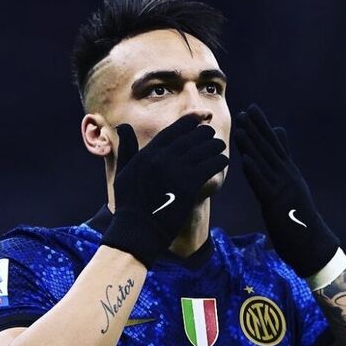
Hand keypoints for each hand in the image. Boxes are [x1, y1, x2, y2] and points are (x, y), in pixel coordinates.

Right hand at [102, 115, 228, 266]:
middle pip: (192, 136)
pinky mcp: (189, 185)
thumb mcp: (123, 171)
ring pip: (204, 148)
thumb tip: (123, 126)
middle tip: (211, 136)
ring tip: (218, 148)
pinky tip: (222, 161)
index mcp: (148, 153)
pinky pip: (211, 165)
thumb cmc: (129, 203)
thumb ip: (127, 147)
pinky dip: (219, 160)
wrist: (138, 229)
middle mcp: (162, 158)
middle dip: (205, 133)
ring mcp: (176, 171)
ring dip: (215, 146)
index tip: (202, 115)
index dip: (191, 119)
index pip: (174, 129)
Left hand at [233, 104, 338, 276]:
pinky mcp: (276, 205)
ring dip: (253, 146)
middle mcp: (287, 178)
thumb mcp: (291, 191)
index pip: (274, 146)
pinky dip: (255, 171)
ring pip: (265, 164)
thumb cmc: (299, 219)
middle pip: (270, 150)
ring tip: (242, 128)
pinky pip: (263, 185)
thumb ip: (285, 170)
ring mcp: (282, 190)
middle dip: (258, 129)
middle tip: (247, 109)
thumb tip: (283, 156)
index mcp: (288, 174)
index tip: (253, 110)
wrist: (312, 245)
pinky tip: (246, 159)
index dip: (263, 127)